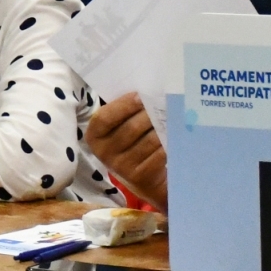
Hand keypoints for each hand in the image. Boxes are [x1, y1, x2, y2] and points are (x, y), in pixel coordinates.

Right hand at [84, 94, 167, 210]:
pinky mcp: (140, 176)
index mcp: (94, 135)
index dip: (124, 105)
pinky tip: (175, 135)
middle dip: (150, 113)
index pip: (104, 118)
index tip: (140, 95)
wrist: (140, 177)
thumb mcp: (118, 127)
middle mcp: (105, 153)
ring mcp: (122, 167)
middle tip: (164, 103)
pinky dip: (168, 143)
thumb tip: (146, 92)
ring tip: (174, 116)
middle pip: (131, 128)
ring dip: (164, 127)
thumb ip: (124, 110)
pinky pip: (159, 154)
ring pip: (149, 140)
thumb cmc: (128, 141)